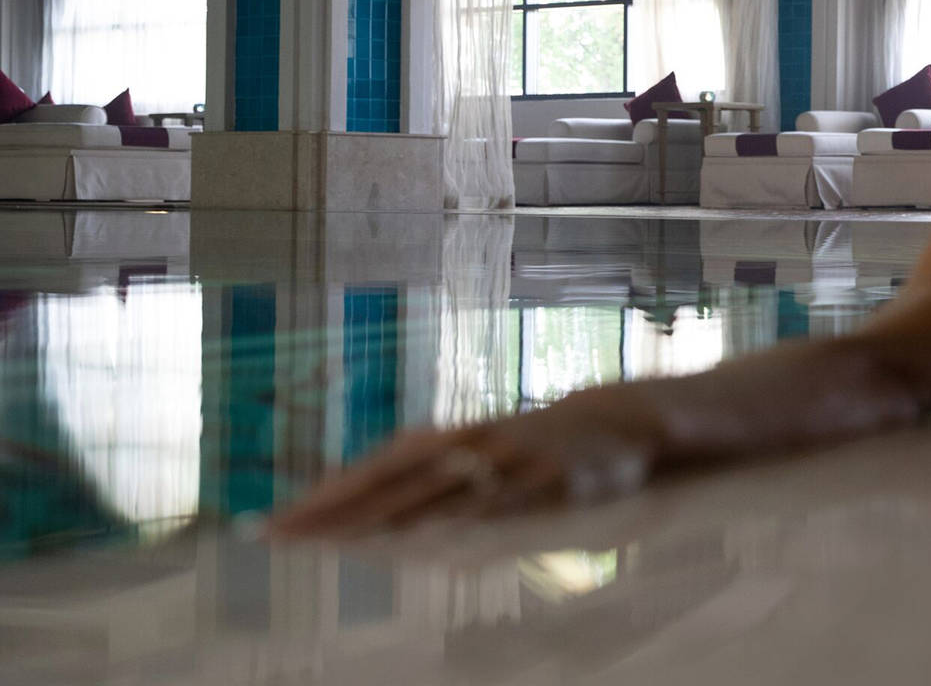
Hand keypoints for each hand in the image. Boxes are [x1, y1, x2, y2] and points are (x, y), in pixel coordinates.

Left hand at [268, 386, 663, 537]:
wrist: (625, 425)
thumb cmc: (542, 449)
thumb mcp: (482, 460)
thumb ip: (427, 486)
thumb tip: (358, 512)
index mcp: (450, 441)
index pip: (372, 472)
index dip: (322, 498)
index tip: (269, 524)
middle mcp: (470, 446)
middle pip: (388, 483)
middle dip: (331, 510)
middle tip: (275, 533)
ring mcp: (507, 463)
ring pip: (434, 495)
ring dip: (377, 519)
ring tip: (327, 541)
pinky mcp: (546, 482)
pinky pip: (493, 508)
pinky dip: (456, 522)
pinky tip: (421, 540)